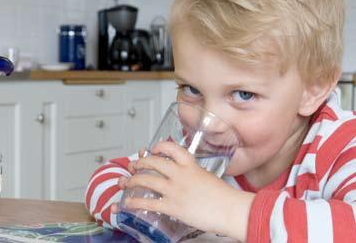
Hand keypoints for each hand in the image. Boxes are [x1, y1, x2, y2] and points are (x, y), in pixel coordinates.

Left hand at [116, 141, 254, 240]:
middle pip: (153, 162)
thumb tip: (190, 180)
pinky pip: (147, 202)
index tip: (153, 148)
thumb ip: (196, 176)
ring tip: (125, 182)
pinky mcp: (172, 206)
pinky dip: (134, 202)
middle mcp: (180, 174)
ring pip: (146, 180)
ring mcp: (175, 189)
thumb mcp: (208, 178)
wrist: (231, 210)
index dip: (159, 146)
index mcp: (191, 166)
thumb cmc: (225, 198)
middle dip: (140, 163)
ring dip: (131, 180)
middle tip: (133, 166)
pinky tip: (127, 203)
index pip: (172, 148)